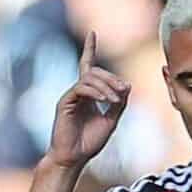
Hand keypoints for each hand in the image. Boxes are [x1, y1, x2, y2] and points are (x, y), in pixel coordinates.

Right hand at [45, 33, 130, 169]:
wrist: (74, 158)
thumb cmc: (90, 142)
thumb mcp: (111, 121)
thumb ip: (119, 104)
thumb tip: (127, 85)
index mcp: (87, 95)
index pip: (88, 67)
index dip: (89, 49)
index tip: (92, 33)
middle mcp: (77, 92)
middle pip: (95, 72)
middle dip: (111, 79)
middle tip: (123, 91)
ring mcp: (70, 96)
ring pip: (89, 78)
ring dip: (106, 86)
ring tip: (115, 101)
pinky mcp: (65, 103)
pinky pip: (81, 88)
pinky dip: (96, 92)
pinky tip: (105, 101)